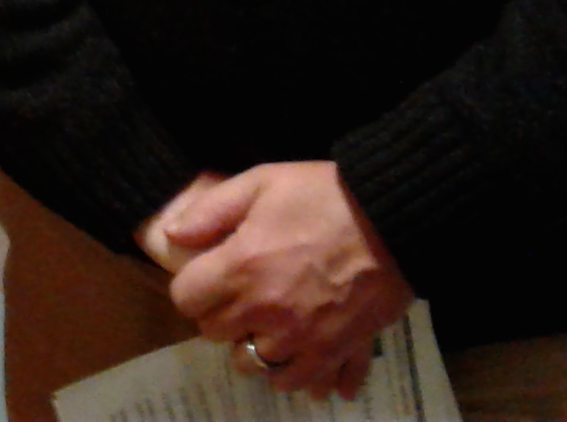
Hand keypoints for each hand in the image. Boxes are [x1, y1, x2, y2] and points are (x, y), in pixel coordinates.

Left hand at [136, 162, 411, 401]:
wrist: (393, 217)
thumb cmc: (323, 195)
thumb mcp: (262, 182)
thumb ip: (212, 210)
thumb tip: (173, 234)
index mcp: (241, 269)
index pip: (187, 301)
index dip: (194, 287)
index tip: (210, 276)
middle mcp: (267, 312)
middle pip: (217, 337)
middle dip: (223, 316)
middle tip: (243, 295)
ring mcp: (303, 339)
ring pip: (258, 367)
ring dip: (259, 349)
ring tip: (273, 325)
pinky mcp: (337, 352)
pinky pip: (308, 383)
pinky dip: (303, 375)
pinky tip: (306, 356)